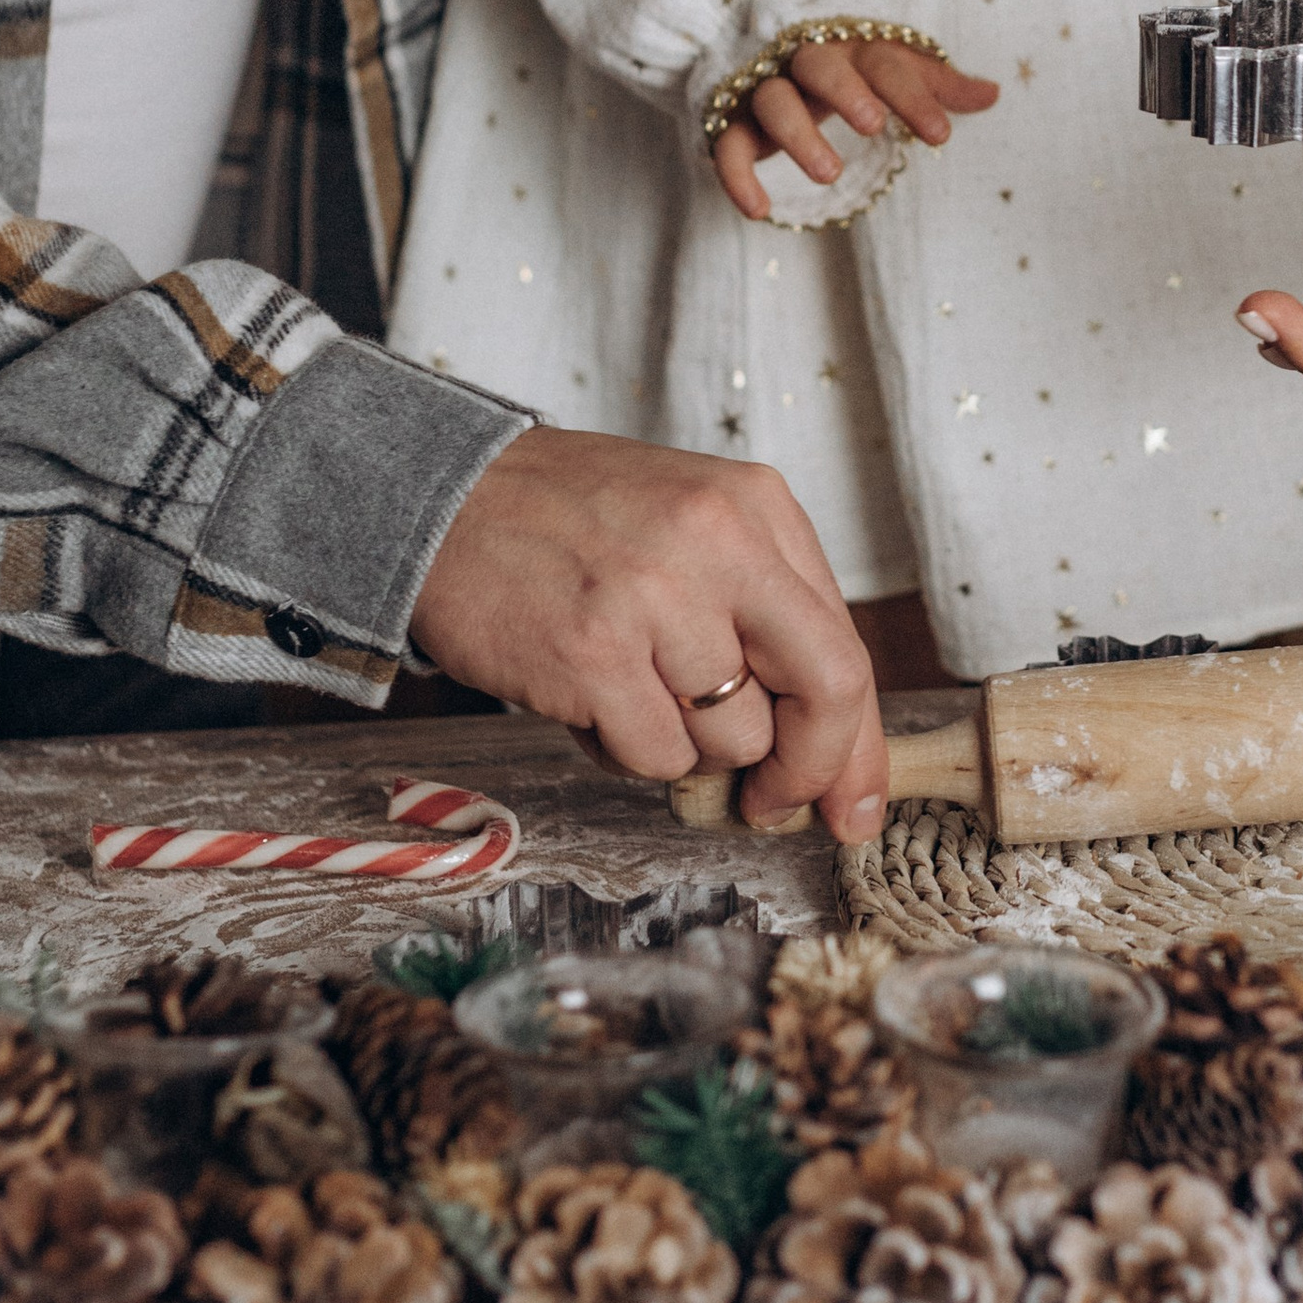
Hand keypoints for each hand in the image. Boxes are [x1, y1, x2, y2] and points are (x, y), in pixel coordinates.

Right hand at [410, 424, 889, 838]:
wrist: (447, 497)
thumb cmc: (576, 524)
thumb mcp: (695, 530)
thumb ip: (767, 620)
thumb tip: (831, 751)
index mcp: (756, 509)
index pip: (847, 647)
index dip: (856, 745)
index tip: (852, 805)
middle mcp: (720, 543)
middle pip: (823, 693)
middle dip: (806, 769)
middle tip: (770, 800)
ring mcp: (655, 597)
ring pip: (730, 739)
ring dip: (687, 746)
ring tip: (633, 689)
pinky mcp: (592, 653)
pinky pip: (652, 756)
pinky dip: (626, 750)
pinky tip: (592, 697)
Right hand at [712, 36, 1002, 221]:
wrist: (761, 49)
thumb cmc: (845, 68)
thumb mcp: (892, 71)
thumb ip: (936, 85)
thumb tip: (994, 93)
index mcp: (851, 48)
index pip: (884, 63)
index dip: (912, 97)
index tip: (941, 137)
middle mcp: (805, 61)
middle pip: (820, 65)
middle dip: (845, 91)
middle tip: (873, 126)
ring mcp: (764, 88)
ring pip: (773, 101)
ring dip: (798, 135)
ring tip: (831, 175)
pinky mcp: (731, 121)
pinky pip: (726, 143)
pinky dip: (737, 175)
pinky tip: (759, 211)